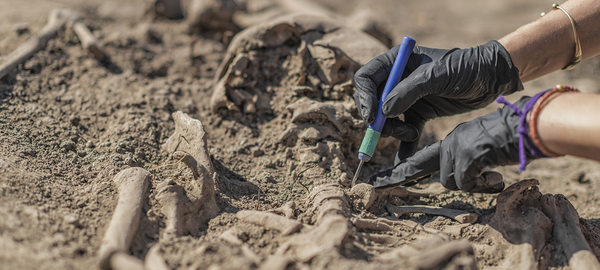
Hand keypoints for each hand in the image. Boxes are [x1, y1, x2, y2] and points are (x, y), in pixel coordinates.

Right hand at [354, 40, 522, 158]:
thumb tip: (382, 112)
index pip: (367, 78)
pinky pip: (404, 130)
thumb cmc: (465, 68)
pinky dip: (404, 145)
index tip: (372, 116)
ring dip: (394, 131)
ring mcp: (408, 97)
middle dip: (378, 119)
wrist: (492, 78)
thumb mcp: (436, 76)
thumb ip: (408, 92)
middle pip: (373, 101)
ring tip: (412, 134)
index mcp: (397, 62)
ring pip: (387, 119)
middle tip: (388, 131)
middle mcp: (398, 79)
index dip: (364, 97)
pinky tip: (404, 159)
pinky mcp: (420, 113)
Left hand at [369, 96, 539, 192]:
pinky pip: (465, 181)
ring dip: (469, 184)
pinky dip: (480, 184)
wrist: (530, 125)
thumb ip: (466, 162)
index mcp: (454, 140)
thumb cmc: (512, 139)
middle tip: (377, 182)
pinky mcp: (469, 153)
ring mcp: (459, 147)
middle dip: (400, 174)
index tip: (382, 179)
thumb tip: (457, 179)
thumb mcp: (482, 149)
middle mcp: (452, 142)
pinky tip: (494, 176)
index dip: (401, 170)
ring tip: (489, 177)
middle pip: (425, 165)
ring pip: (450, 180)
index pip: (420, 156)